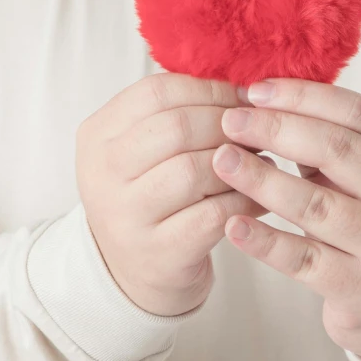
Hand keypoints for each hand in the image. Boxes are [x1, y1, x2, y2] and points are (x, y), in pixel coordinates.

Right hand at [76, 73, 266, 316]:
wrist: (132, 274)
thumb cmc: (150, 199)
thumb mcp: (141, 151)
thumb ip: (176, 113)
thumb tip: (243, 86)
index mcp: (97, 135)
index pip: (155, 92)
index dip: (209, 90)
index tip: (243, 99)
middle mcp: (102, 173)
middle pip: (176, 127)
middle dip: (227, 124)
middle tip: (258, 132)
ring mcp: (126, 216)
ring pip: (196, 170)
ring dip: (240, 164)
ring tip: (263, 164)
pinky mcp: (159, 252)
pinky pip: (215, 214)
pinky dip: (245, 202)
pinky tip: (260, 199)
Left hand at [211, 80, 360, 360]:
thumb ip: (333, 147)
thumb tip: (265, 101)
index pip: (359, 114)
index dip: (304, 97)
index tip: (257, 90)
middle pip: (341, 151)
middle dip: (279, 130)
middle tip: (232, 120)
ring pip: (318, 205)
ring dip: (262, 179)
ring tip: (222, 161)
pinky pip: (304, 259)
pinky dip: (265, 240)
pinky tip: (233, 224)